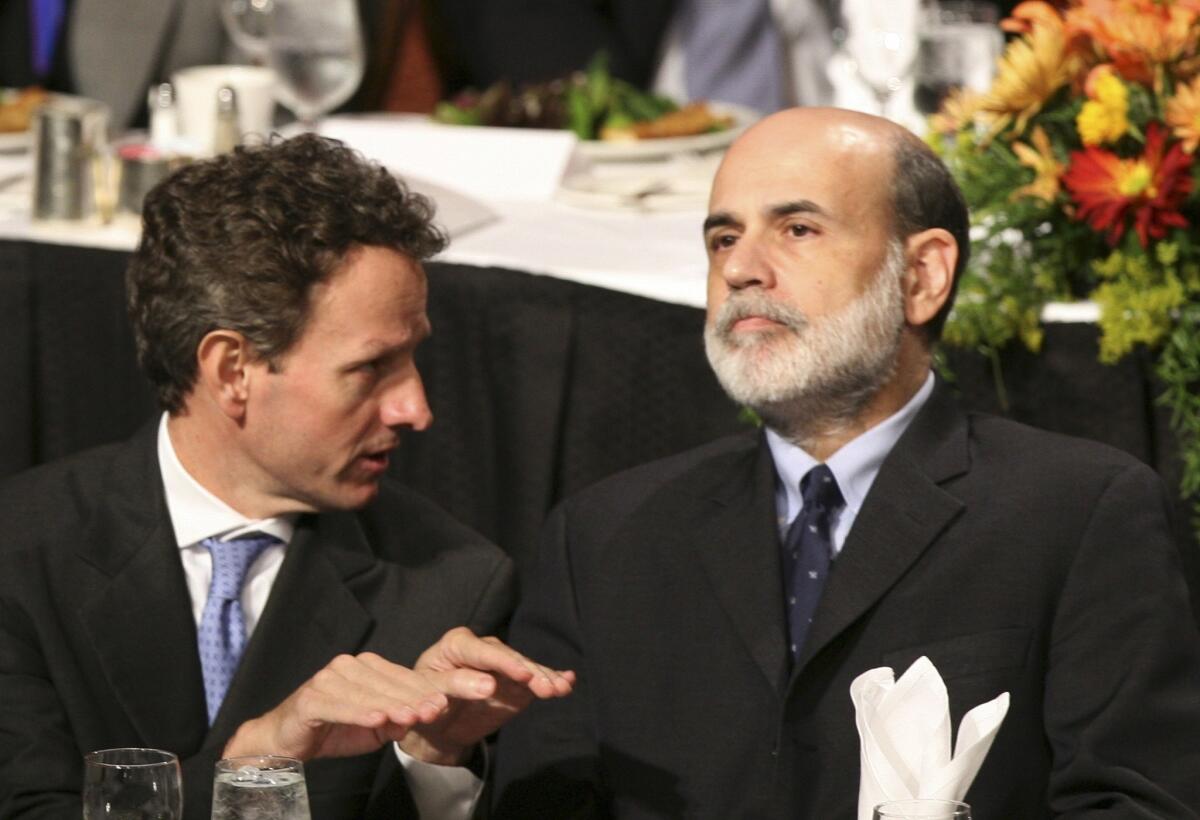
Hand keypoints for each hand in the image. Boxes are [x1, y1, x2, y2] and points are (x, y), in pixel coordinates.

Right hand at [222, 628, 573, 765]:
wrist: (285, 739)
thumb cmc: (336, 729)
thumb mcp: (378, 726)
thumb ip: (402, 715)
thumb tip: (430, 708)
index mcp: (376, 669)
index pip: (418, 679)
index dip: (451, 685)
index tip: (486, 688)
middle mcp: (355, 666)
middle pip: (401, 683)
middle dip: (434, 692)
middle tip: (464, 699)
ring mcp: (332, 679)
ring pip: (373, 694)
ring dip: (398, 705)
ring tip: (422, 714)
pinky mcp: (312, 697)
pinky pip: (339, 705)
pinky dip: (359, 713)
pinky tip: (378, 721)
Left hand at [399, 626, 575, 764]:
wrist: (434, 727)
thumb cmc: (423, 703)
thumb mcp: (428, 694)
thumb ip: (456, 686)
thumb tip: (488, 685)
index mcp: (457, 644)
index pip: (483, 652)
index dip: (503, 663)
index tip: (522, 675)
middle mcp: (483, 649)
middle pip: (509, 659)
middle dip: (530, 673)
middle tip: (547, 688)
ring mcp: (502, 665)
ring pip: (526, 669)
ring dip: (545, 678)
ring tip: (561, 689)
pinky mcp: (516, 683)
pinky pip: (534, 681)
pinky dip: (551, 680)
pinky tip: (568, 682)